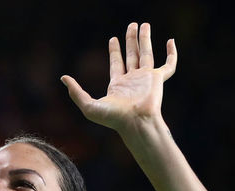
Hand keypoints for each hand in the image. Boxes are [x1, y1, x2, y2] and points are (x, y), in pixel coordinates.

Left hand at [61, 23, 175, 133]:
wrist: (135, 122)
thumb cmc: (113, 118)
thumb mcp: (88, 105)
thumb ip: (76, 92)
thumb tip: (62, 78)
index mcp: (118, 85)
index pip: (116, 64)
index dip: (114, 51)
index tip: (113, 39)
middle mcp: (132, 80)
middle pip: (132, 56)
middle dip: (131, 41)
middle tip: (132, 25)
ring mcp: (146, 79)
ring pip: (147, 54)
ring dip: (145, 39)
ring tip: (144, 25)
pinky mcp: (158, 79)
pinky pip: (169, 64)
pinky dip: (172, 53)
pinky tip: (171, 41)